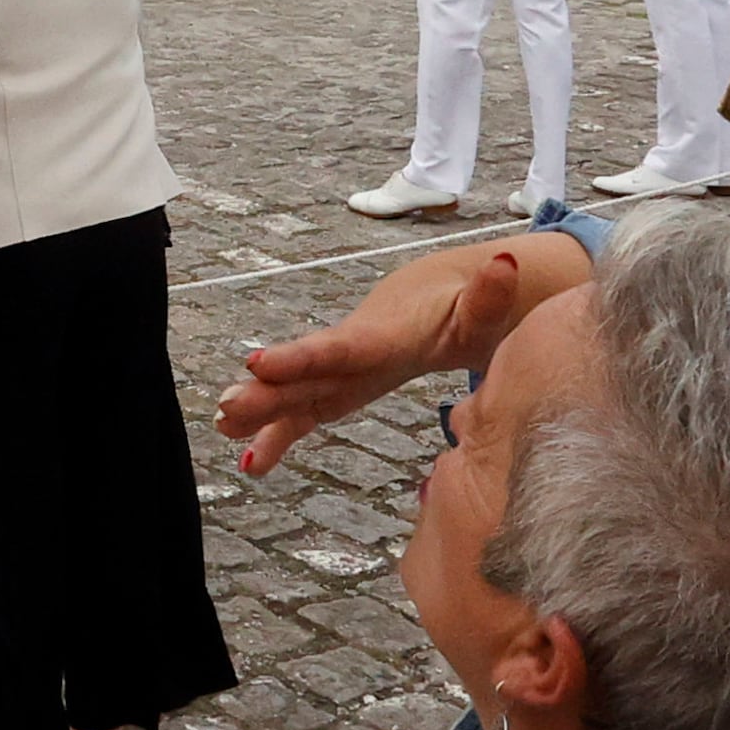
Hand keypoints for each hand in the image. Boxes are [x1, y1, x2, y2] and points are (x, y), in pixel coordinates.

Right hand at [214, 245, 530, 476]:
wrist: (439, 297)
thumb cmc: (465, 306)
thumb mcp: (485, 305)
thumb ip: (491, 293)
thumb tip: (507, 265)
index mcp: (381, 337)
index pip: (339, 349)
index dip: (300, 358)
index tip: (256, 364)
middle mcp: (349, 352)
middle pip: (304, 376)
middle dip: (265, 393)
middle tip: (226, 408)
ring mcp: (340, 371)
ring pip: (295, 395)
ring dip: (260, 414)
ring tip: (222, 427)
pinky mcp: (339, 388)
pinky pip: (304, 415)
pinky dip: (278, 437)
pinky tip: (252, 464)